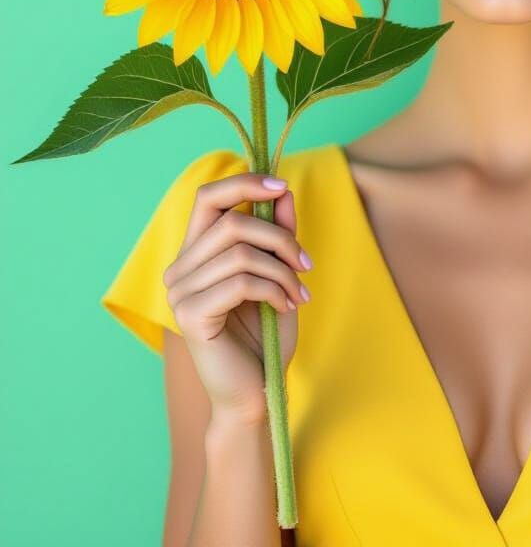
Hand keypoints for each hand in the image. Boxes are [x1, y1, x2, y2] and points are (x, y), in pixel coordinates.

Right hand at [162, 171, 310, 425]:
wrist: (257, 391)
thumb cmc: (266, 334)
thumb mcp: (279, 273)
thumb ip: (278, 233)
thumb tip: (283, 191)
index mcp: (196, 253)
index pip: (207, 197)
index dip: (244, 183)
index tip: (282, 187)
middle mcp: (180, 269)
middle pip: (232, 221)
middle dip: (280, 237)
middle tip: (306, 263)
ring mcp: (180, 293)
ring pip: (241, 252)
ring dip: (283, 269)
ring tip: (299, 292)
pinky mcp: (191, 316)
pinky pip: (242, 282)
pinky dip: (275, 289)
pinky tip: (287, 306)